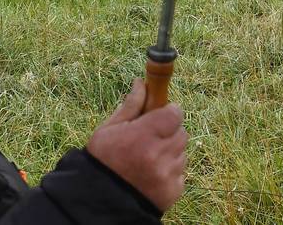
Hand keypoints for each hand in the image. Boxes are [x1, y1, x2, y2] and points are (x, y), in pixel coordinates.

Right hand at [87, 79, 186, 211]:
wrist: (101, 200)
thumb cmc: (103, 160)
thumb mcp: (109, 129)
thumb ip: (131, 106)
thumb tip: (141, 82)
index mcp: (142, 136)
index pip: (174, 114)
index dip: (169, 112)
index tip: (161, 114)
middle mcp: (158, 155)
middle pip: (181, 133)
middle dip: (169, 132)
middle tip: (152, 138)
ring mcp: (167, 175)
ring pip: (182, 153)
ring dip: (170, 153)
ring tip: (148, 159)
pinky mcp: (173, 191)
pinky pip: (181, 173)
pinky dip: (170, 172)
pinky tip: (152, 174)